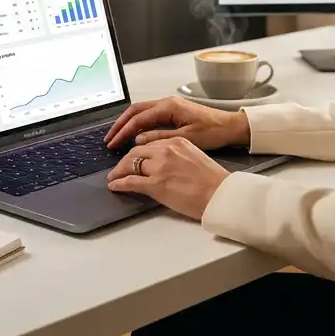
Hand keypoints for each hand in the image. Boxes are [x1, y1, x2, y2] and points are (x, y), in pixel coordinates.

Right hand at [104, 96, 249, 149]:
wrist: (231, 126)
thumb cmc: (213, 132)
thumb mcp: (186, 137)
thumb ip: (160, 138)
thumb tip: (138, 140)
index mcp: (169, 106)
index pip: (138, 118)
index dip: (123, 131)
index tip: (113, 143)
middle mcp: (167, 103)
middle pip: (135, 110)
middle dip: (120, 124)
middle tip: (109, 139)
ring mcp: (170, 106)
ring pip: (141, 112)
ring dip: (128, 123)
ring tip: (117, 137)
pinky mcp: (173, 112)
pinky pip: (150, 115)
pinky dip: (138, 124)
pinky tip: (134, 135)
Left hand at [106, 137, 230, 219]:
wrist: (220, 194)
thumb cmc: (213, 181)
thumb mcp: (194, 157)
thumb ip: (177, 156)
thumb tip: (164, 165)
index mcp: (177, 141)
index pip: (150, 143)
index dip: (138, 153)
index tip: (133, 158)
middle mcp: (166, 150)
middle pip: (136, 152)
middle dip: (125, 161)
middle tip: (119, 168)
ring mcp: (159, 166)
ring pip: (130, 164)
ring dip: (119, 171)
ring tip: (114, 177)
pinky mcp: (156, 184)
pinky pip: (130, 181)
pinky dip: (119, 183)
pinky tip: (114, 185)